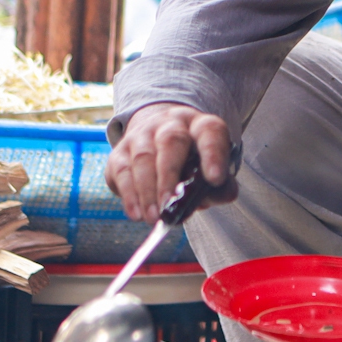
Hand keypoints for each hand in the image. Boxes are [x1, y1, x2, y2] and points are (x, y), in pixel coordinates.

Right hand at [106, 103, 236, 223]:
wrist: (157, 139)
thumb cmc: (192, 162)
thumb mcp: (212, 170)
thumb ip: (220, 187)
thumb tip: (216, 197)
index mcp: (200, 126)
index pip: (210, 132)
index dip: (213, 154)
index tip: (215, 179)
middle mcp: (171, 124)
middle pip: (171, 142)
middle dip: (169, 176)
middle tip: (169, 205)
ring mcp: (142, 134)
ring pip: (142, 157)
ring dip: (147, 191)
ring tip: (154, 217)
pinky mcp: (120, 151)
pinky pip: (122, 171)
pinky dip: (129, 194)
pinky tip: (137, 213)